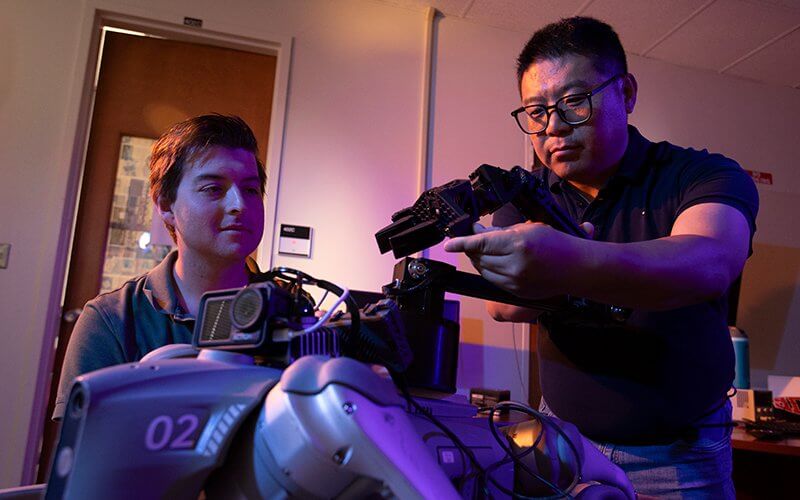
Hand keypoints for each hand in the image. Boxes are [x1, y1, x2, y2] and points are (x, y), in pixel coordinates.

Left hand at [444, 222, 593, 298]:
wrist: (577, 269)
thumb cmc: (557, 244)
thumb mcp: (529, 229)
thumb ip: (500, 233)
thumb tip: (477, 232)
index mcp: (518, 245)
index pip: (480, 244)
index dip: (461, 243)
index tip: (448, 244)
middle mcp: (514, 265)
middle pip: (479, 258)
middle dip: (471, 248)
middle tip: (472, 238)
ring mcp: (515, 282)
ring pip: (484, 271)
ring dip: (479, 260)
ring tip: (483, 250)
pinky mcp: (516, 293)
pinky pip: (493, 281)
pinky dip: (489, 271)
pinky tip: (494, 262)